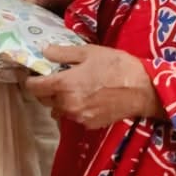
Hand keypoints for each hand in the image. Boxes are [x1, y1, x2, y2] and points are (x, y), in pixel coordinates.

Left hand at [27, 44, 162, 129]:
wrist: (143, 90)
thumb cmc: (116, 66)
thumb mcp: (89, 52)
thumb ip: (63, 53)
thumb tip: (44, 51)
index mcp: (63, 85)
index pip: (33, 87)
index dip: (31, 79)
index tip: (36, 73)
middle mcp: (67, 104)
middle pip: (43, 100)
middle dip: (45, 89)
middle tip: (57, 77)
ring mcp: (78, 117)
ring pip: (58, 110)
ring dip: (59, 101)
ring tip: (74, 88)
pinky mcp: (90, 124)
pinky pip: (73, 117)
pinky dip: (75, 109)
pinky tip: (88, 98)